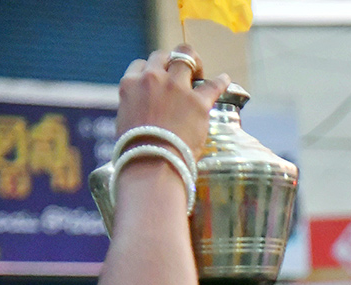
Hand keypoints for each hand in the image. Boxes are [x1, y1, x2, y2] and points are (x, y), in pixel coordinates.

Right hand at [115, 46, 229, 159]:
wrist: (152, 163)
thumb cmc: (137, 151)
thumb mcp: (125, 122)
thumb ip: (135, 110)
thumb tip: (143, 117)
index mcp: (130, 84)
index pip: (142, 65)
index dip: (152, 71)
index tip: (160, 80)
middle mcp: (152, 79)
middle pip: (163, 56)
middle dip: (172, 62)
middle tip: (181, 76)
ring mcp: (176, 88)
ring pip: (185, 57)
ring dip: (194, 63)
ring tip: (200, 73)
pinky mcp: (198, 102)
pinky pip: (214, 84)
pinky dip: (221, 81)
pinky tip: (224, 80)